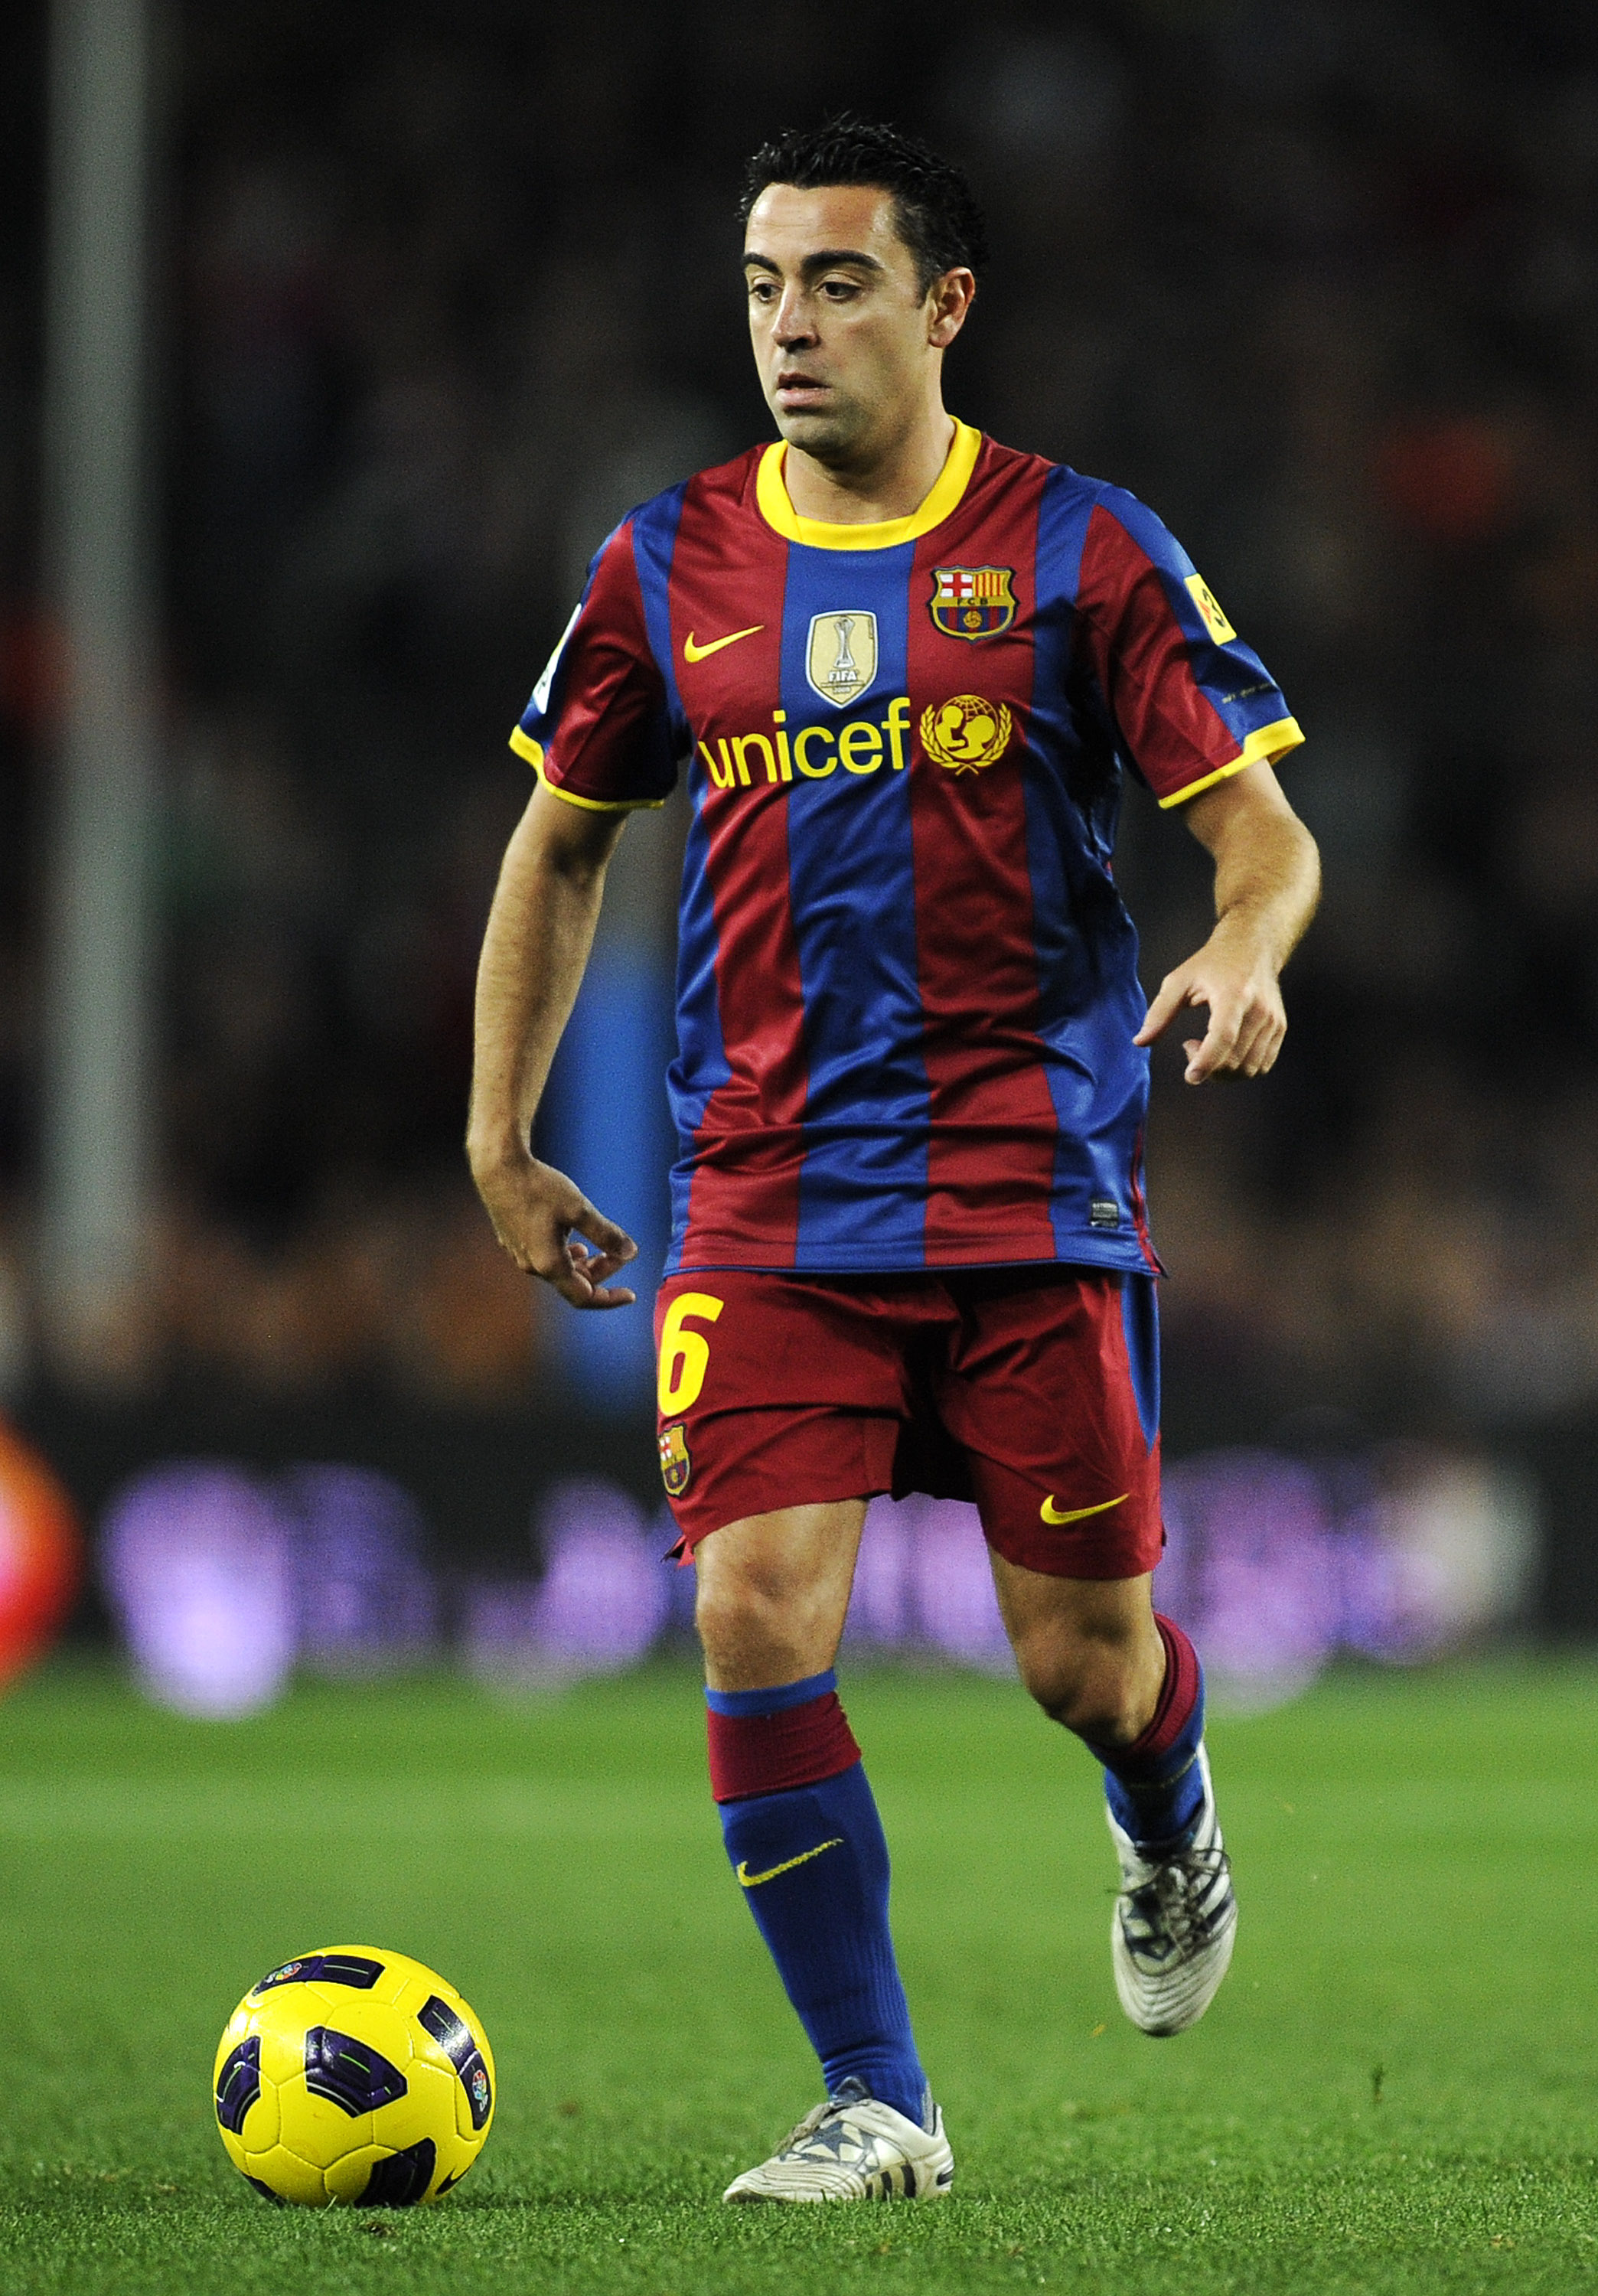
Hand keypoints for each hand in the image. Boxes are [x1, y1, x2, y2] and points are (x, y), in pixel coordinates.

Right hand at [471, 1149, 637, 1307]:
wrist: (499, 1168)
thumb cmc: (538, 1188)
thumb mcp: (579, 1210)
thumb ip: (606, 1234)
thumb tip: (631, 1252)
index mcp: (549, 1264)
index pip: (585, 1297)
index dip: (610, 1298)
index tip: (631, 1294)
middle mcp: (532, 1265)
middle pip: (573, 1284)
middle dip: (600, 1272)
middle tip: (619, 1253)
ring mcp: (519, 1254)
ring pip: (559, 1271)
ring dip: (583, 1265)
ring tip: (597, 1250)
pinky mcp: (513, 1241)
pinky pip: (545, 1259)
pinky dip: (566, 1256)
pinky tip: (573, 1243)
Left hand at [1133, 919, 1286, 1083]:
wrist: (1254, 948)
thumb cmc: (1212, 964)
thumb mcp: (1179, 980)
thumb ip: (1159, 1013)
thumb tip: (1140, 1042)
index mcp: (1233, 995)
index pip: (1224, 1036)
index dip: (1207, 1060)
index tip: (1191, 1076)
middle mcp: (1259, 1010)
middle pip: (1234, 1059)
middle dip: (1207, 1066)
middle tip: (1190, 1045)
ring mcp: (1273, 1021)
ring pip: (1248, 1069)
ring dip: (1222, 1071)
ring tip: (1207, 1046)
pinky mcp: (1279, 1029)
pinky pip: (1261, 1066)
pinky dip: (1239, 1069)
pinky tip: (1225, 1050)